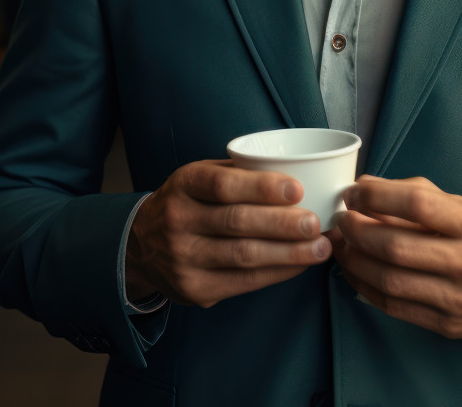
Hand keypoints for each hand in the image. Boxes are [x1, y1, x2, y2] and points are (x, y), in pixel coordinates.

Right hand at [125, 160, 331, 307]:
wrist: (142, 246)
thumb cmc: (188, 202)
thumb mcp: (200, 177)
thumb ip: (237, 174)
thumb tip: (298, 171)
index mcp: (183, 185)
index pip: (222, 185)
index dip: (261, 187)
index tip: (297, 189)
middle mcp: (178, 221)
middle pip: (237, 222)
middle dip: (283, 224)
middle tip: (317, 222)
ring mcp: (183, 259)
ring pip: (244, 256)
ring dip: (288, 253)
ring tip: (319, 247)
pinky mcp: (194, 289)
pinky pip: (243, 283)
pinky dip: (276, 273)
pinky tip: (299, 265)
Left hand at [328, 176, 461, 342]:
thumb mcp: (461, 208)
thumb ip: (415, 193)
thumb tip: (363, 187)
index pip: (417, 204)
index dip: (377, 196)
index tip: (354, 192)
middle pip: (395, 246)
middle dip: (357, 230)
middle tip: (341, 220)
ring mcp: (457, 299)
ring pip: (389, 280)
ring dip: (354, 261)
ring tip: (342, 245)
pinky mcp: (446, 325)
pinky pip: (393, 306)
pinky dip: (364, 287)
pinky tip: (354, 270)